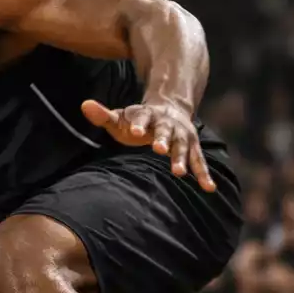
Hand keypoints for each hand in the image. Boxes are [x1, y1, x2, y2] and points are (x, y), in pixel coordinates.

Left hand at [81, 99, 216, 191]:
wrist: (170, 109)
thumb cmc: (138, 120)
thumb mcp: (121, 117)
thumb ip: (103, 115)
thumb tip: (85, 105)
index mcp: (148, 115)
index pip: (142, 118)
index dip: (139, 124)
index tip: (135, 131)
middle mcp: (168, 124)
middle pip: (166, 131)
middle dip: (163, 140)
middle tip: (159, 149)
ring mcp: (182, 136)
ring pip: (184, 146)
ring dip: (182, 158)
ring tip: (178, 172)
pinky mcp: (192, 147)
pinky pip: (199, 161)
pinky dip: (204, 174)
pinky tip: (209, 188)